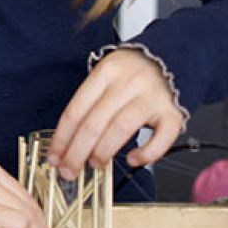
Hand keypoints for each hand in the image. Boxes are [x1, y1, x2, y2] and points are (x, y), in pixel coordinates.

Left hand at [49, 48, 183, 179]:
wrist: (171, 56)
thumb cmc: (131, 73)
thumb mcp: (106, 76)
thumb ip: (90, 103)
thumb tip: (68, 143)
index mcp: (106, 72)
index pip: (75, 111)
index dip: (62, 139)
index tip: (53, 158)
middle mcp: (128, 83)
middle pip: (94, 123)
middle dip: (76, 153)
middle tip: (69, 171)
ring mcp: (152, 97)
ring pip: (120, 129)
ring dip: (103, 152)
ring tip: (95, 164)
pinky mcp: (174, 112)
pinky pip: (161, 138)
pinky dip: (146, 154)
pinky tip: (133, 160)